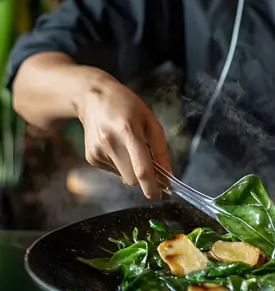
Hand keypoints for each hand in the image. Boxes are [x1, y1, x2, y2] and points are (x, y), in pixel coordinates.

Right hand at [76, 72, 170, 198]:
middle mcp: (109, 143)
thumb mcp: (150, 120)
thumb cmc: (127, 106)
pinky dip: (120, 164)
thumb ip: (160, 149)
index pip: (141, 168)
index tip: (160, 194)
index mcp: (128, 130)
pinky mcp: (90, 157)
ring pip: (123, 176)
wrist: (93, 97)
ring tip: (127, 146)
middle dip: (143, 177)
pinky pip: (113, 171)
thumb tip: (168, 175)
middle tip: (149, 162)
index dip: (152, 186)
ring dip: (131, 168)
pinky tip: (116, 146)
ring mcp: (97, 151)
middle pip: (132, 178)